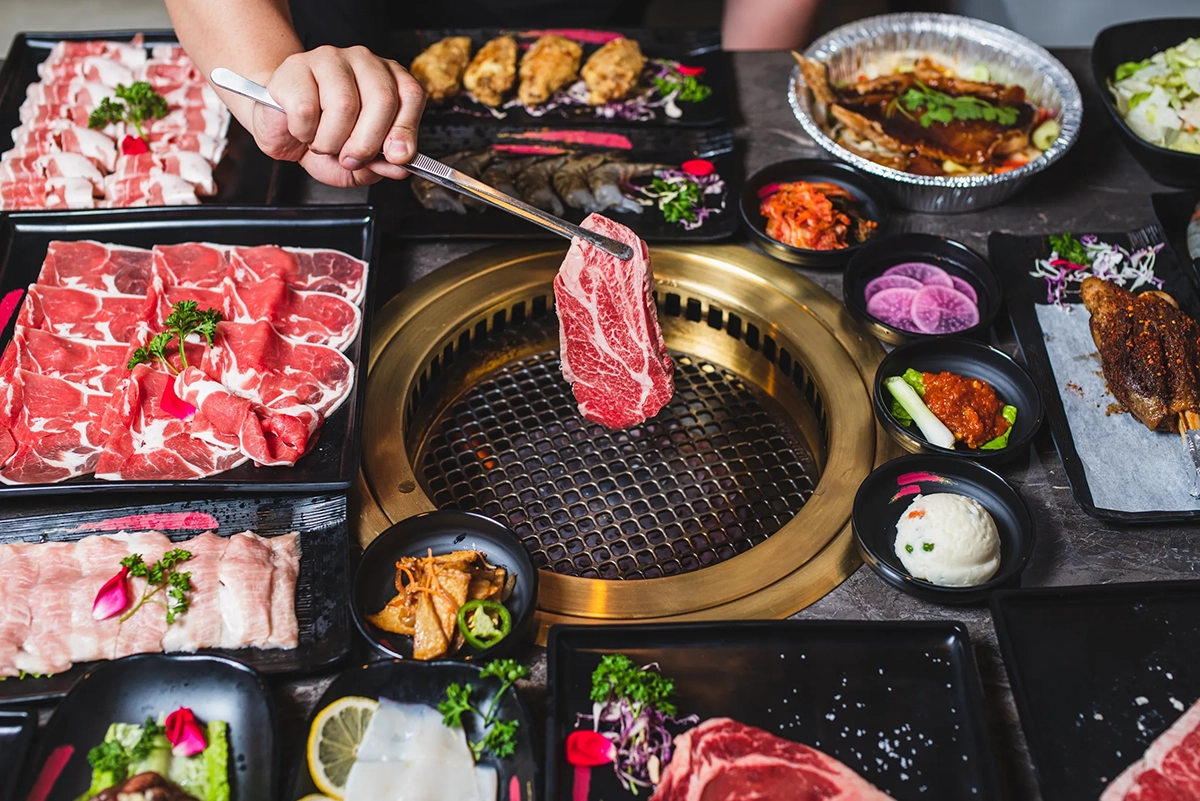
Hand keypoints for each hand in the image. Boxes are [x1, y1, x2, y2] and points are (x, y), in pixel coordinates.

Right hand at [251, 46, 424, 187]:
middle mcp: (364, 63)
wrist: (280, 127)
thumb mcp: (360, 164)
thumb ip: (383, 165)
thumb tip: (399, 164)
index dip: (405, 130)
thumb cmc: (324, 138)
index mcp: (388, 80)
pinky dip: (305, 133)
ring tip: (322, 143)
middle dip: (367, 142)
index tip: (395, 156)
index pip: (410, 96)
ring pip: (344, 105)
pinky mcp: (296, 68)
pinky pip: (307, 109)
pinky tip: (303, 130)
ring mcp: (330, 60)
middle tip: (351, 158)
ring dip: (331, 141)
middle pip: (382, 99)